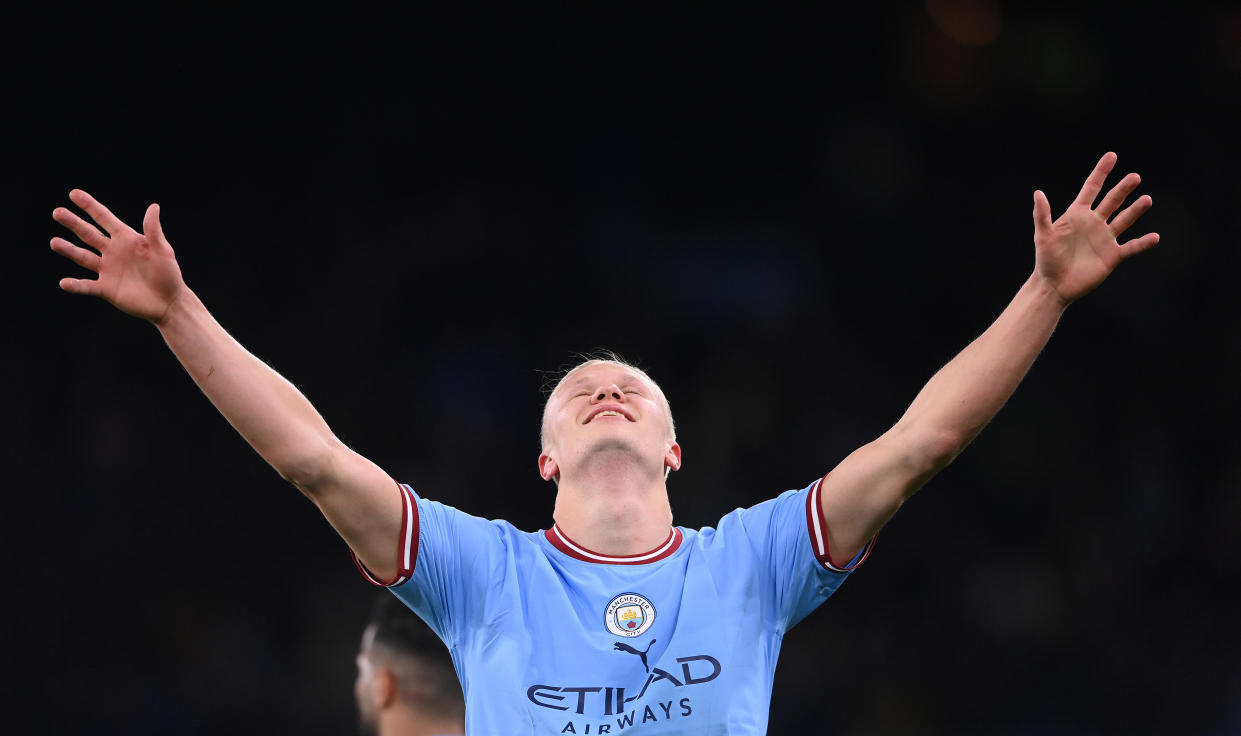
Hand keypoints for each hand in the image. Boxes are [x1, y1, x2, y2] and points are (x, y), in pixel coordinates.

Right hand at [51, 190, 185, 323]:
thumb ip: (153, 231)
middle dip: (73, 223)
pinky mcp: (106, 289)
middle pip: (88, 234)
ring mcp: (107, 270)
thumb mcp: (162, 250)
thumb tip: (154, 206)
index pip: (104, 219)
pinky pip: (87, 286)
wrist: (169, 302)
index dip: (90, 206)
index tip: (74, 193)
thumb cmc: (169, 273)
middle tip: (57, 212)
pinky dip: (76, 285)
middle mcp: (113, 252)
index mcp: (126, 239)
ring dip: (68, 250)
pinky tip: (64, 283)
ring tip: (54, 242)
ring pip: (83, 257)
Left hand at [1032, 152, 1158, 304]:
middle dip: (1123, 189)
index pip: (1092, 188)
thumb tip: (1038, 192)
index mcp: (1077, 214)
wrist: (1054, 285)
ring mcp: (1105, 239)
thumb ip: (1042, 215)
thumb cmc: (1046, 260)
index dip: (1101, 172)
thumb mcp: (1043, 235)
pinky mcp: (1112, 256)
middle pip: (1112, 201)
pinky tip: (1154, 237)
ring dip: (1136, 210)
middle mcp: (1094, 223)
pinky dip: (1143, 243)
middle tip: (1134, 177)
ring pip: (1124, 220)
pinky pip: (1131, 247)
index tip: (1112, 155)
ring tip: (1147, 199)